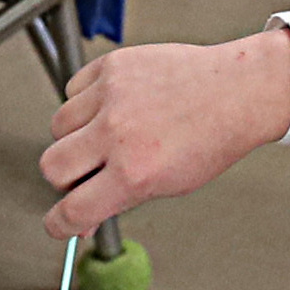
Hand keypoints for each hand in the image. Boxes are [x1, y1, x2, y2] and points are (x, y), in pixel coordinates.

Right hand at [39, 28, 289, 236]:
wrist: (237, 89)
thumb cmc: (212, 137)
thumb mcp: (169, 184)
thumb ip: (121, 199)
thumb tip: (85, 217)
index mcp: (135, 173)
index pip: (72, 211)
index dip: (59, 224)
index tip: (59, 222)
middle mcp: (118, 134)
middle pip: (52, 166)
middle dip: (64, 177)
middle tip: (86, 172)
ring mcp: (111, 96)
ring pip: (58, 126)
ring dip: (74, 135)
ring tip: (107, 132)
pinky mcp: (111, 66)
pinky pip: (73, 90)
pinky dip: (84, 101)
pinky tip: (113, 105)